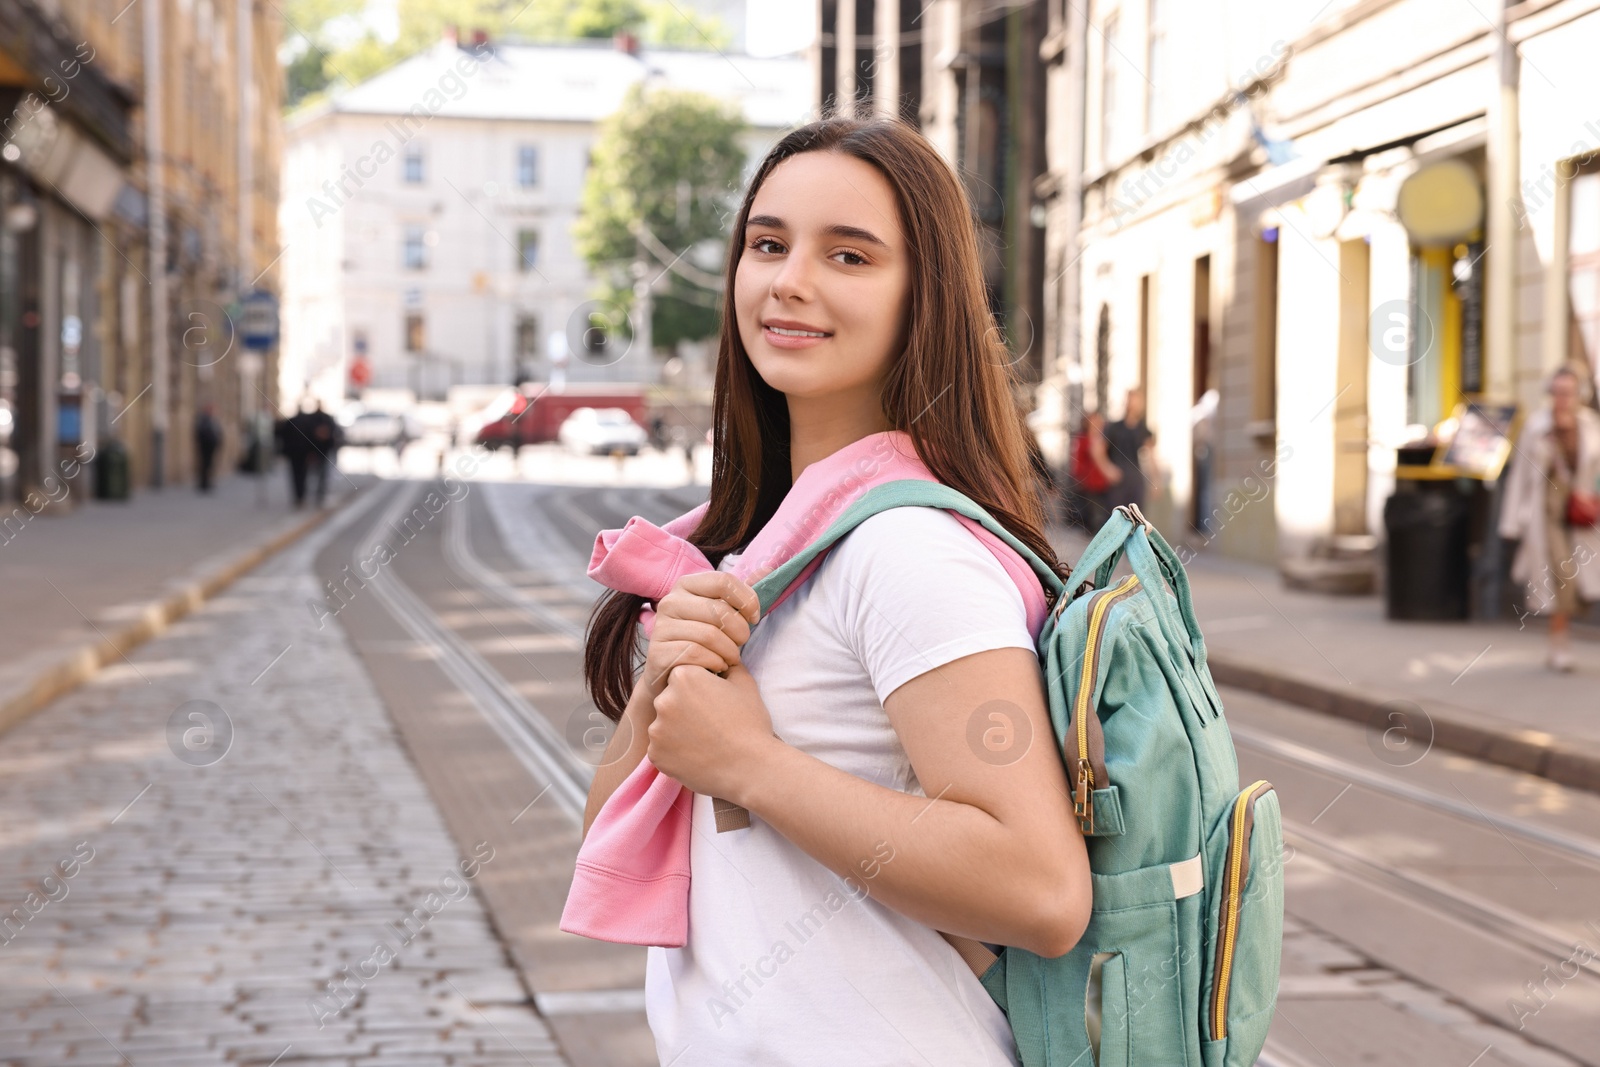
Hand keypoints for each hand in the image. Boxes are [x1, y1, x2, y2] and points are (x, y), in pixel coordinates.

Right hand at [641, 571, 762, 700]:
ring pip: (710, 635)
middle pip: (719, 610)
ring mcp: (661, 627)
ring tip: (731, 658)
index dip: (747, 600)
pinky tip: (716, 666)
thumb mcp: (723, 612)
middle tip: (741, 644)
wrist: (673, 674)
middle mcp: (670, 601)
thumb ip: (743, 592)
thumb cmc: (704, 640)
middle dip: (740, 632)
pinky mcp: (657, 652)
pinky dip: (715, 663)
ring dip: (730, 652)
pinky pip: (696, 654)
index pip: (723, 581)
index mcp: (687, 584)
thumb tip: (770, 568)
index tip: (754, 618)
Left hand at [648, 662, 778, 802]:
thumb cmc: (750, 725)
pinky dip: (674, 752)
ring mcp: (656, 730)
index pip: (683, 676)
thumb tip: (721, 660)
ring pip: (664, 724)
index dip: (699, 688)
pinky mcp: (655, 755)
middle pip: (671, 699)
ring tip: (704, 741)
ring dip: (678, 730)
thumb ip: (728, 665)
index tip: (713, 702)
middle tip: (710, 723)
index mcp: (683, 677)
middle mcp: (663, 700)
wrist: (750, 768)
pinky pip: (662, 748)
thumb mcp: (744, 684)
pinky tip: (696, 755)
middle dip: (685, 707)